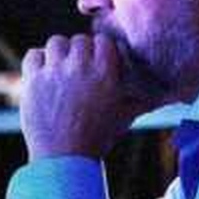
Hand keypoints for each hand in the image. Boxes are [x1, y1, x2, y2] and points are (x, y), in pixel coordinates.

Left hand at [19, 33, 150, 161]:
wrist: (65, 158)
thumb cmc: (98, 138)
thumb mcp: (124, 116)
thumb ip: (140, 99)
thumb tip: (165, 94)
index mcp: (105, 72)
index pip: (103, 41)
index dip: (101, 50)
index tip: (98, 61)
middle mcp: (80, 67)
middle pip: (79, 40)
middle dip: (80, 51)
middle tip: (79, 67)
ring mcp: (54, 71)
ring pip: (56, 42)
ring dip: (59, 53)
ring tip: (61, 68)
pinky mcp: (33, 79)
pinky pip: (34, 54)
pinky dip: (38, 61)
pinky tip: (44, 74)